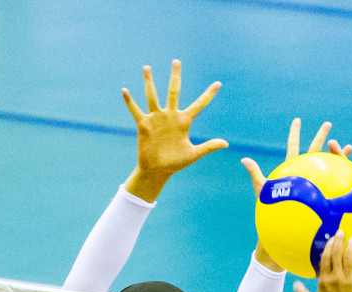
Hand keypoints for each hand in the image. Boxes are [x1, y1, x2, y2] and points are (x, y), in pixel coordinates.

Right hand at [122, 60, 225, 201]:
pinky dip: (130, 101)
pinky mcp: (144, 124)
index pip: (199, 105)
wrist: (157, 170)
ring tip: (147, 67)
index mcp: (184, 121)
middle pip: (174, 91)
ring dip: (149, 82)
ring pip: (152, 96)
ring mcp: (157, 118)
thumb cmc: (176, 163)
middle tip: (177, 61)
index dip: (209, 95)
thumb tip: (226, 143)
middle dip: (175, 76)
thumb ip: (208, 146)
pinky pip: (135, 110)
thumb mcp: (193, 154)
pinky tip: (125, 91)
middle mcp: (170, 116)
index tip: (219, 83)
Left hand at [243, 118, 340, 270]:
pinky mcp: (323, 200)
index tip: (298, 119)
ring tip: (348, 147)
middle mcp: (304, 177)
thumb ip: (256, 175)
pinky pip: (336, 189)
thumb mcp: (263, 193)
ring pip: (328, 167)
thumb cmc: (270, 216)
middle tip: (329, 124)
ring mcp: (315, 187)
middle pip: (314, 151)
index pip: (293, 147)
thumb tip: (244, 158)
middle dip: (321, 137)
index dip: (295, 133)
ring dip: (338, 156)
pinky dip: (346, 183)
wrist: (281, 237)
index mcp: (291, 171)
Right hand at [295, 232, 351, 291]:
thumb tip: (295, 284)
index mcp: (325, 281)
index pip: (326, 258)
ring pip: (350, 259)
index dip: (329, 246)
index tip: (331, 239)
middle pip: (338, 254)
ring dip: (351, 247)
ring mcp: (350, 281)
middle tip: (342, 232)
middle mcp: (337, 279)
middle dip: (339, 241)